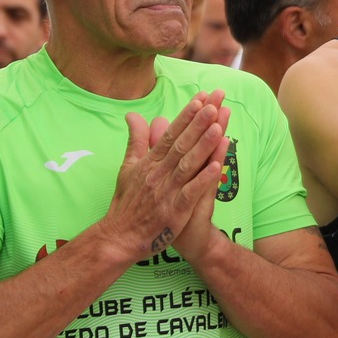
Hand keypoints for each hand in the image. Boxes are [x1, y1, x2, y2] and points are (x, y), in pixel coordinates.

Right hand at [101, 95, 226, 261]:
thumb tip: (134, 115)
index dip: (185, 117)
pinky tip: (218, 166)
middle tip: (215, 104)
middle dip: (198, 124)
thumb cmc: (127, 202)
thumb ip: (136, 141)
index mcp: (150, 163)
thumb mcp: (128, 168)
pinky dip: (204, 179)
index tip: (200, 99)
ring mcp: (166, 193)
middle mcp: (158, 174)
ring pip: (187, 165)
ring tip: (218, 127)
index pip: (169, 135)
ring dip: (203, 146)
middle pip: (180, 145)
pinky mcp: (174, 212)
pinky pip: (190, 193)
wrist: (119, 238)